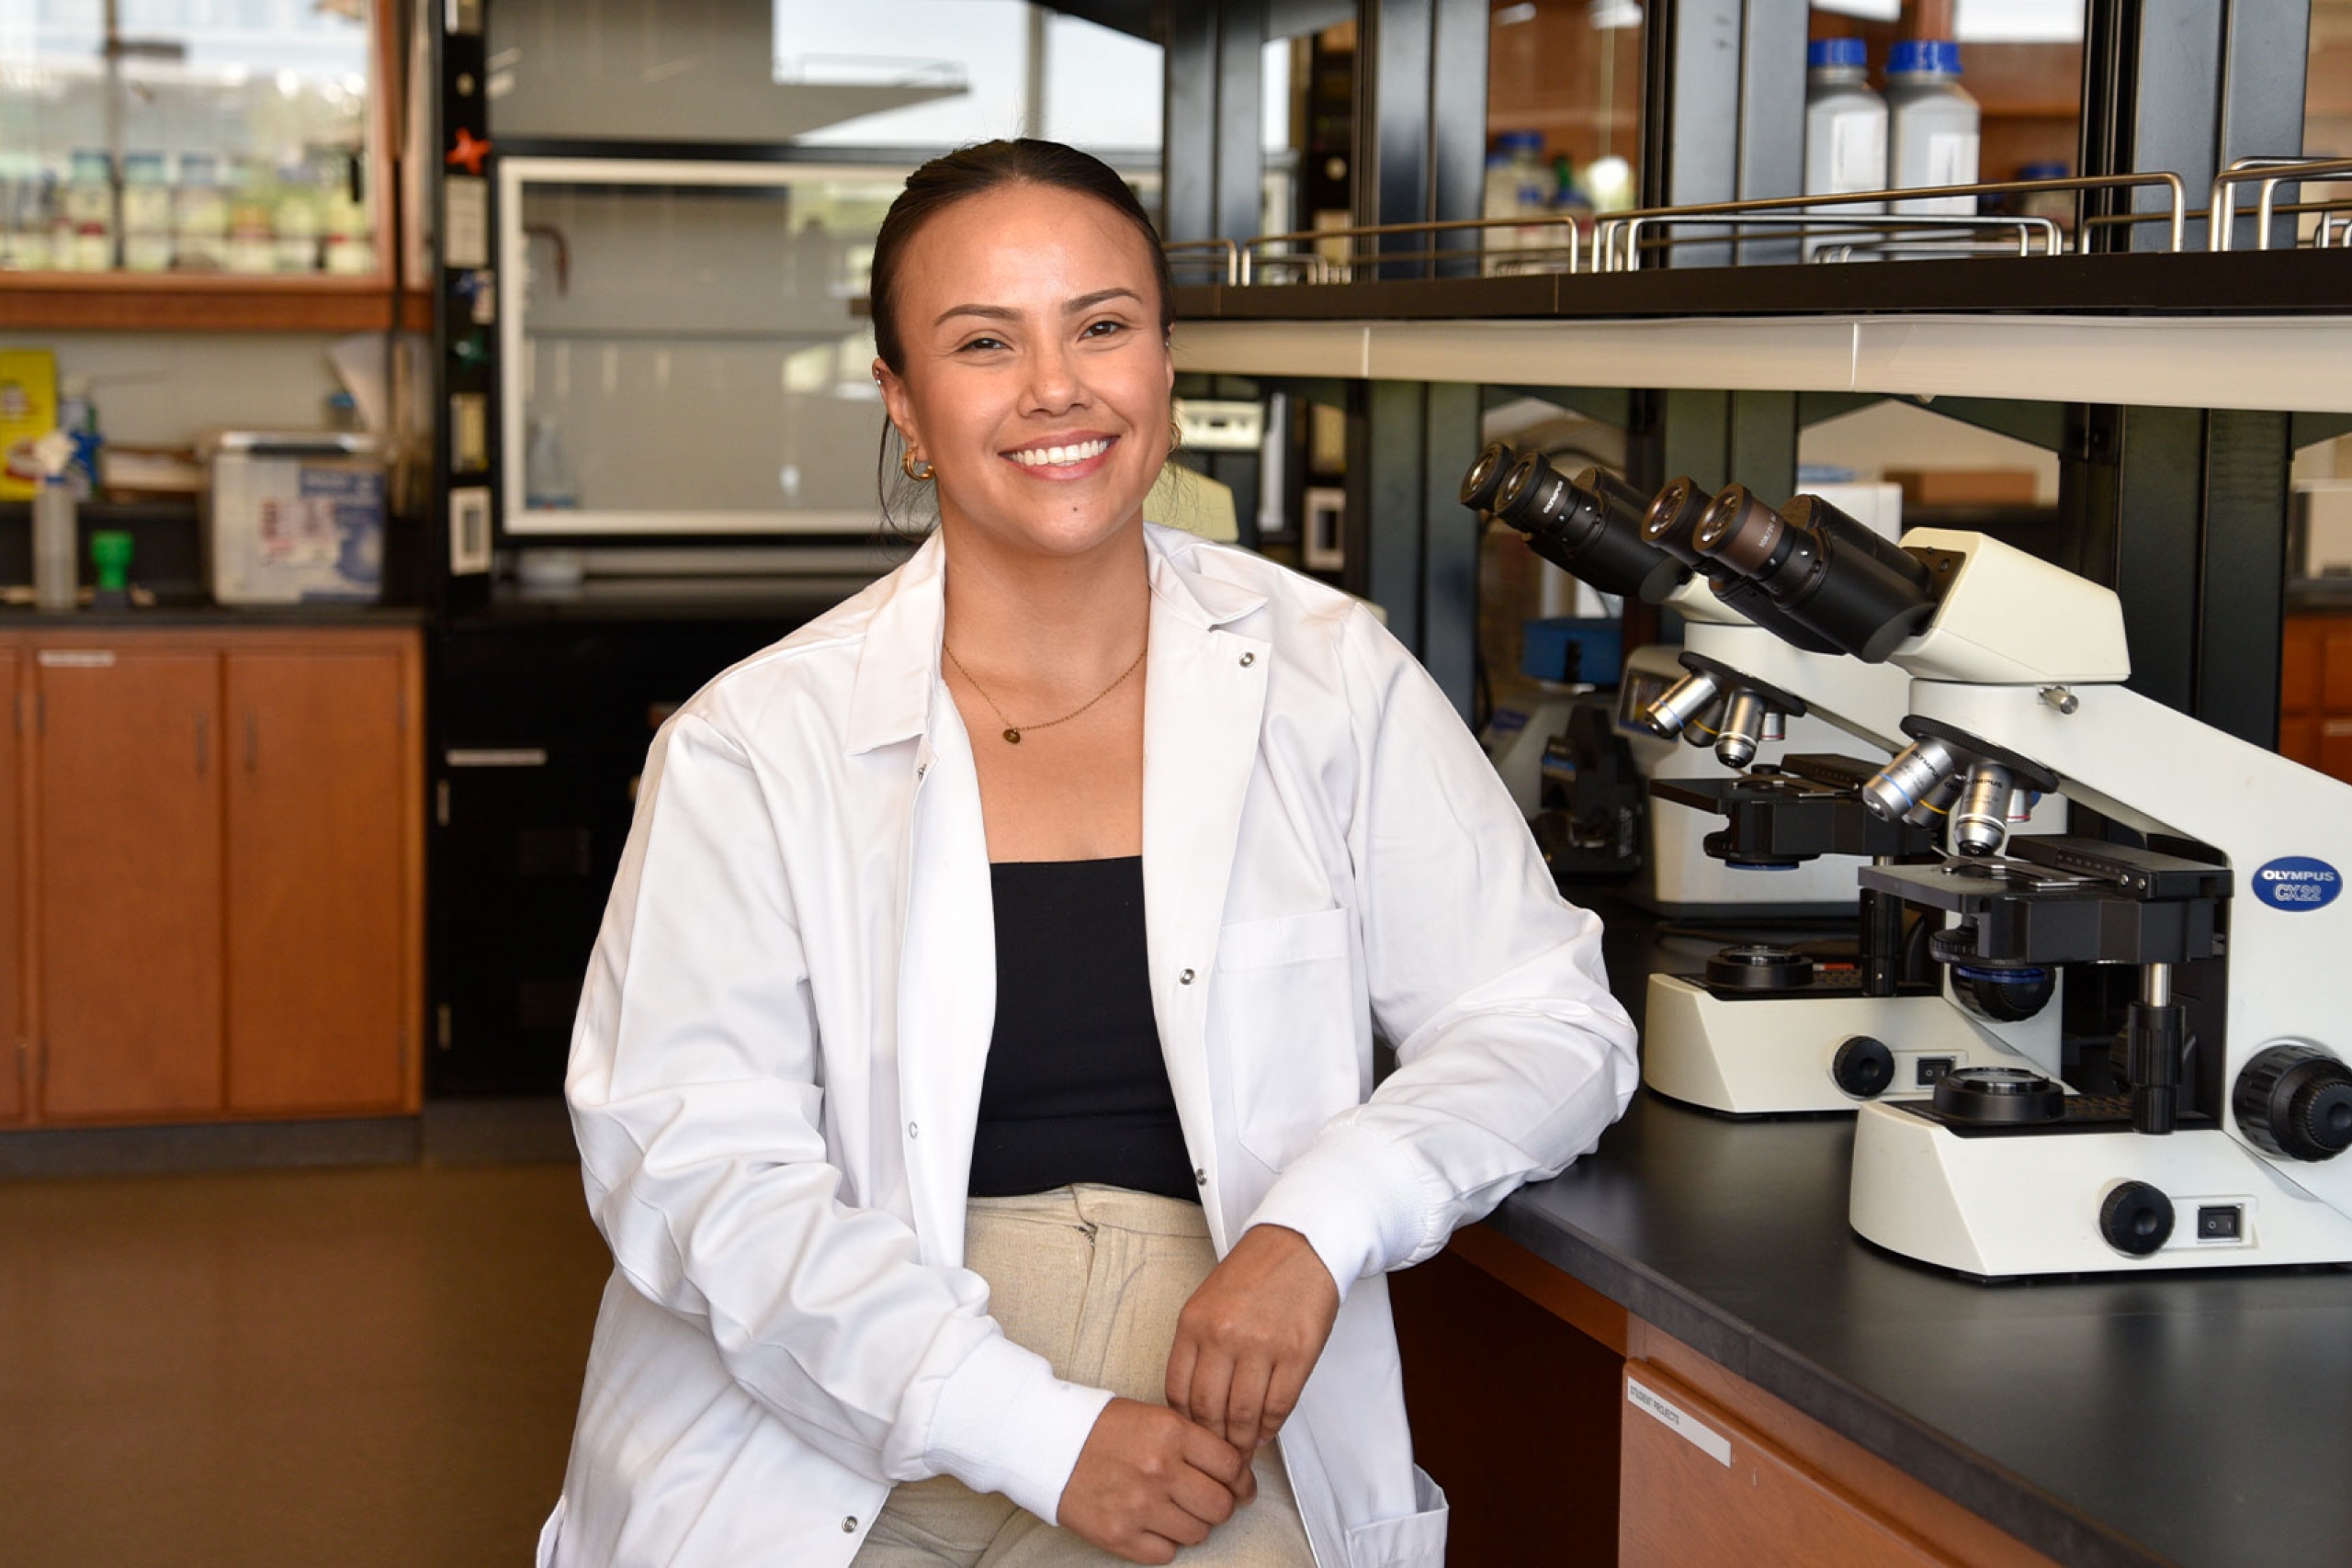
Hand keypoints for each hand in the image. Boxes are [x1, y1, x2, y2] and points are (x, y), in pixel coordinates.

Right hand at [1057, 1397, 1257, 1564]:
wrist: (1046, 1443)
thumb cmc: (1098, 1427)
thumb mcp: (1152, 1416)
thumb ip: (1192, 1441)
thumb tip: (1231, 1469)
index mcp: (1171, 1433)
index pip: (1231, 1465)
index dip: (1243, 1480)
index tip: (1242, 1486)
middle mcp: (1159, 1470)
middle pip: (1221, 1505)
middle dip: (1222, 1506)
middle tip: (1212, 1502)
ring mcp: (1139, 1506)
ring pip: (1198, 1533)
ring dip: (1193, 1525)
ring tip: (1176, 1511)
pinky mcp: (1119, 1535)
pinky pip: (1166, 1553)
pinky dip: (1165, 1543)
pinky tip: (1154, 1524)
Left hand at [1164, 1224, 1341, 1452]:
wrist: (1299, 1244)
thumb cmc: (1254, 1274)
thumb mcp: (1207, 1303)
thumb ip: (1197, 1349)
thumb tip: (1194, 1405)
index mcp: (1194, 1323)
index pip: (1178, 1392)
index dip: (1186, 1425)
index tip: (1193, 1437)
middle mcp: (1224, 1336)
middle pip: (1209, 1410)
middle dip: (1214, 1440)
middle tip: (1219, 1454)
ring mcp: (1262, 1345)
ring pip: (1244, 1415)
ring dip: (1243, 1441)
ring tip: (1243, 1449)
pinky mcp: (1297, 1353)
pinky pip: (1278, 1405)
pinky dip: (1271, 1427)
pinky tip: (1266, 1431)